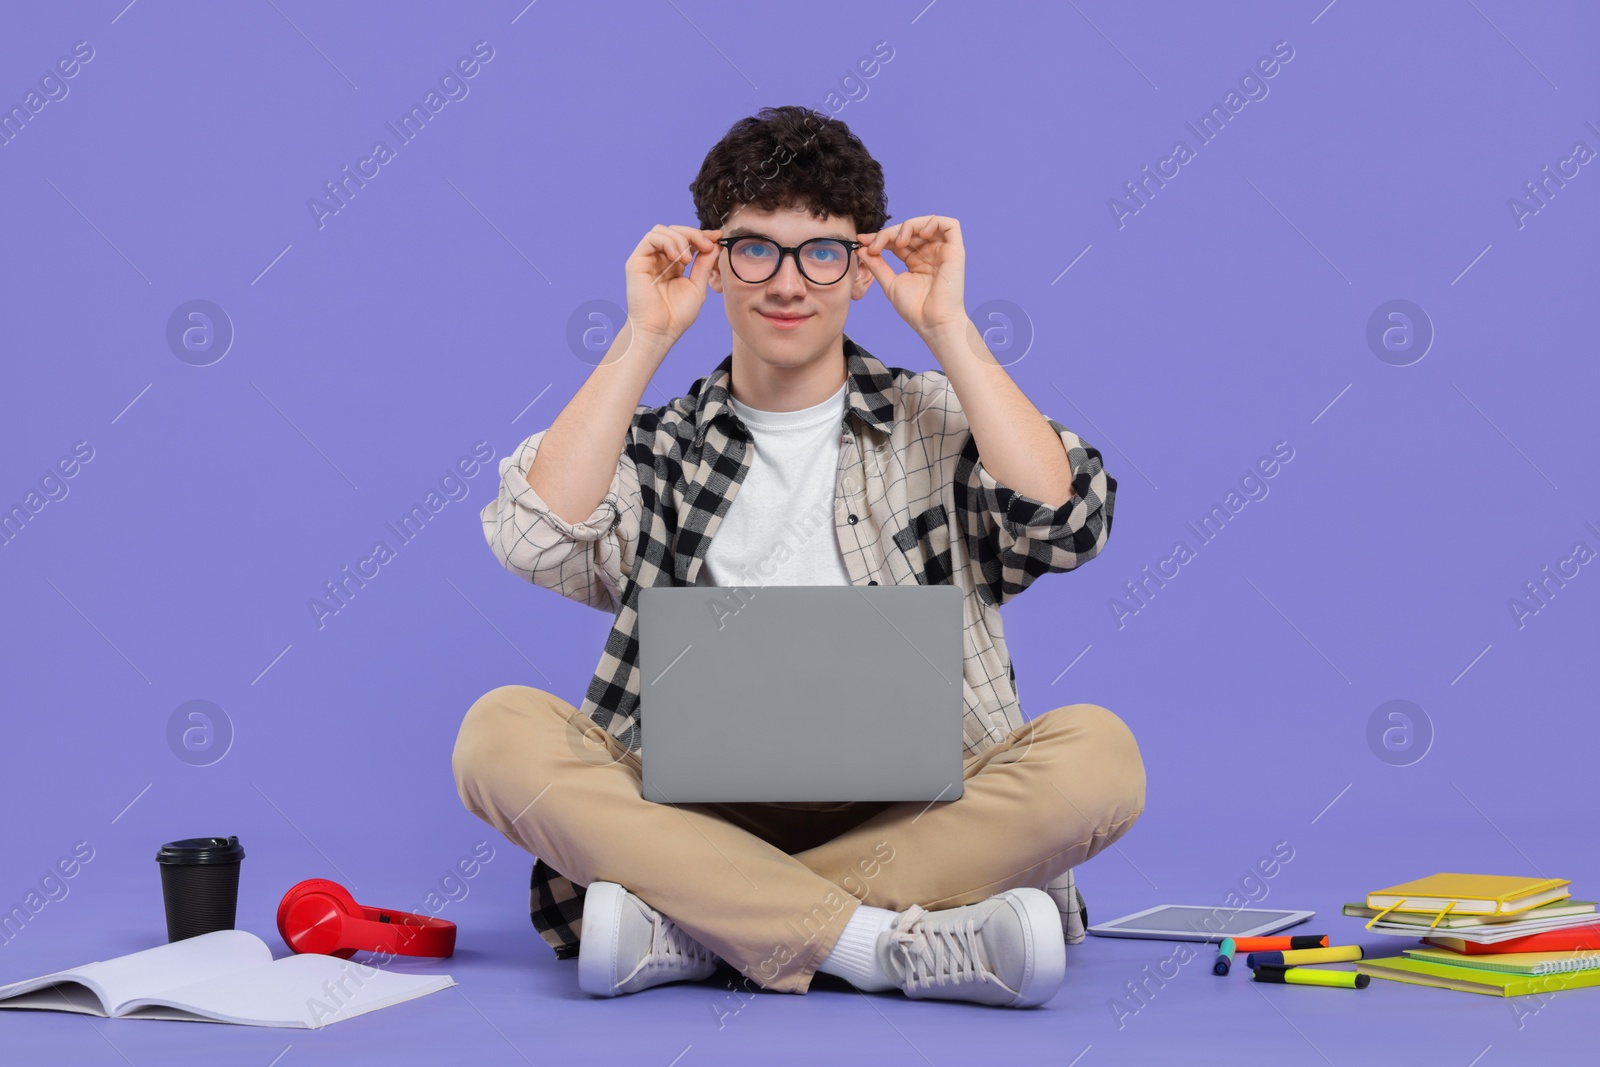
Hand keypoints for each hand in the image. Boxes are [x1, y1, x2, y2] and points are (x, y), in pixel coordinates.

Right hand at [623, 225, 722, 346]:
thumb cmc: (677, 315)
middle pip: (675, 231)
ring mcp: (647, 259)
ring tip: (688, 259)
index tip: (717, 236)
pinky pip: (651, 238)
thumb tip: (715, 243)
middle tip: (706, 246)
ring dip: (680, 238)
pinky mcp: (636, 261)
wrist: (660, 331)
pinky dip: (667, 241)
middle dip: (694, 234)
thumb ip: (704, 264)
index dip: (702, 235)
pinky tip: (677, 257)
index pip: (687, 240)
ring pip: (662, 230)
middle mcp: (659, 259)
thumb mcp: (697, 286)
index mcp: (674, 264)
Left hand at [856, 215, 971, 344]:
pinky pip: (950, 225)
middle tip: (875, 245)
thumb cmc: (915, 309)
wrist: (932, 322)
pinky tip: (921, 234)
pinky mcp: (955, 250)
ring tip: (898, 242)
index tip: (863, 241)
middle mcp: (929, 253)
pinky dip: (933, 223)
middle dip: (889, 232)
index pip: (897, 240)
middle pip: (909, 229)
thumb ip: (876, 264)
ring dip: (909, 226)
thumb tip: (861, 247)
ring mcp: (942, 251)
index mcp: (914, 261)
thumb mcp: (890, 282)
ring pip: (927, 223)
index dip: (880, 237)